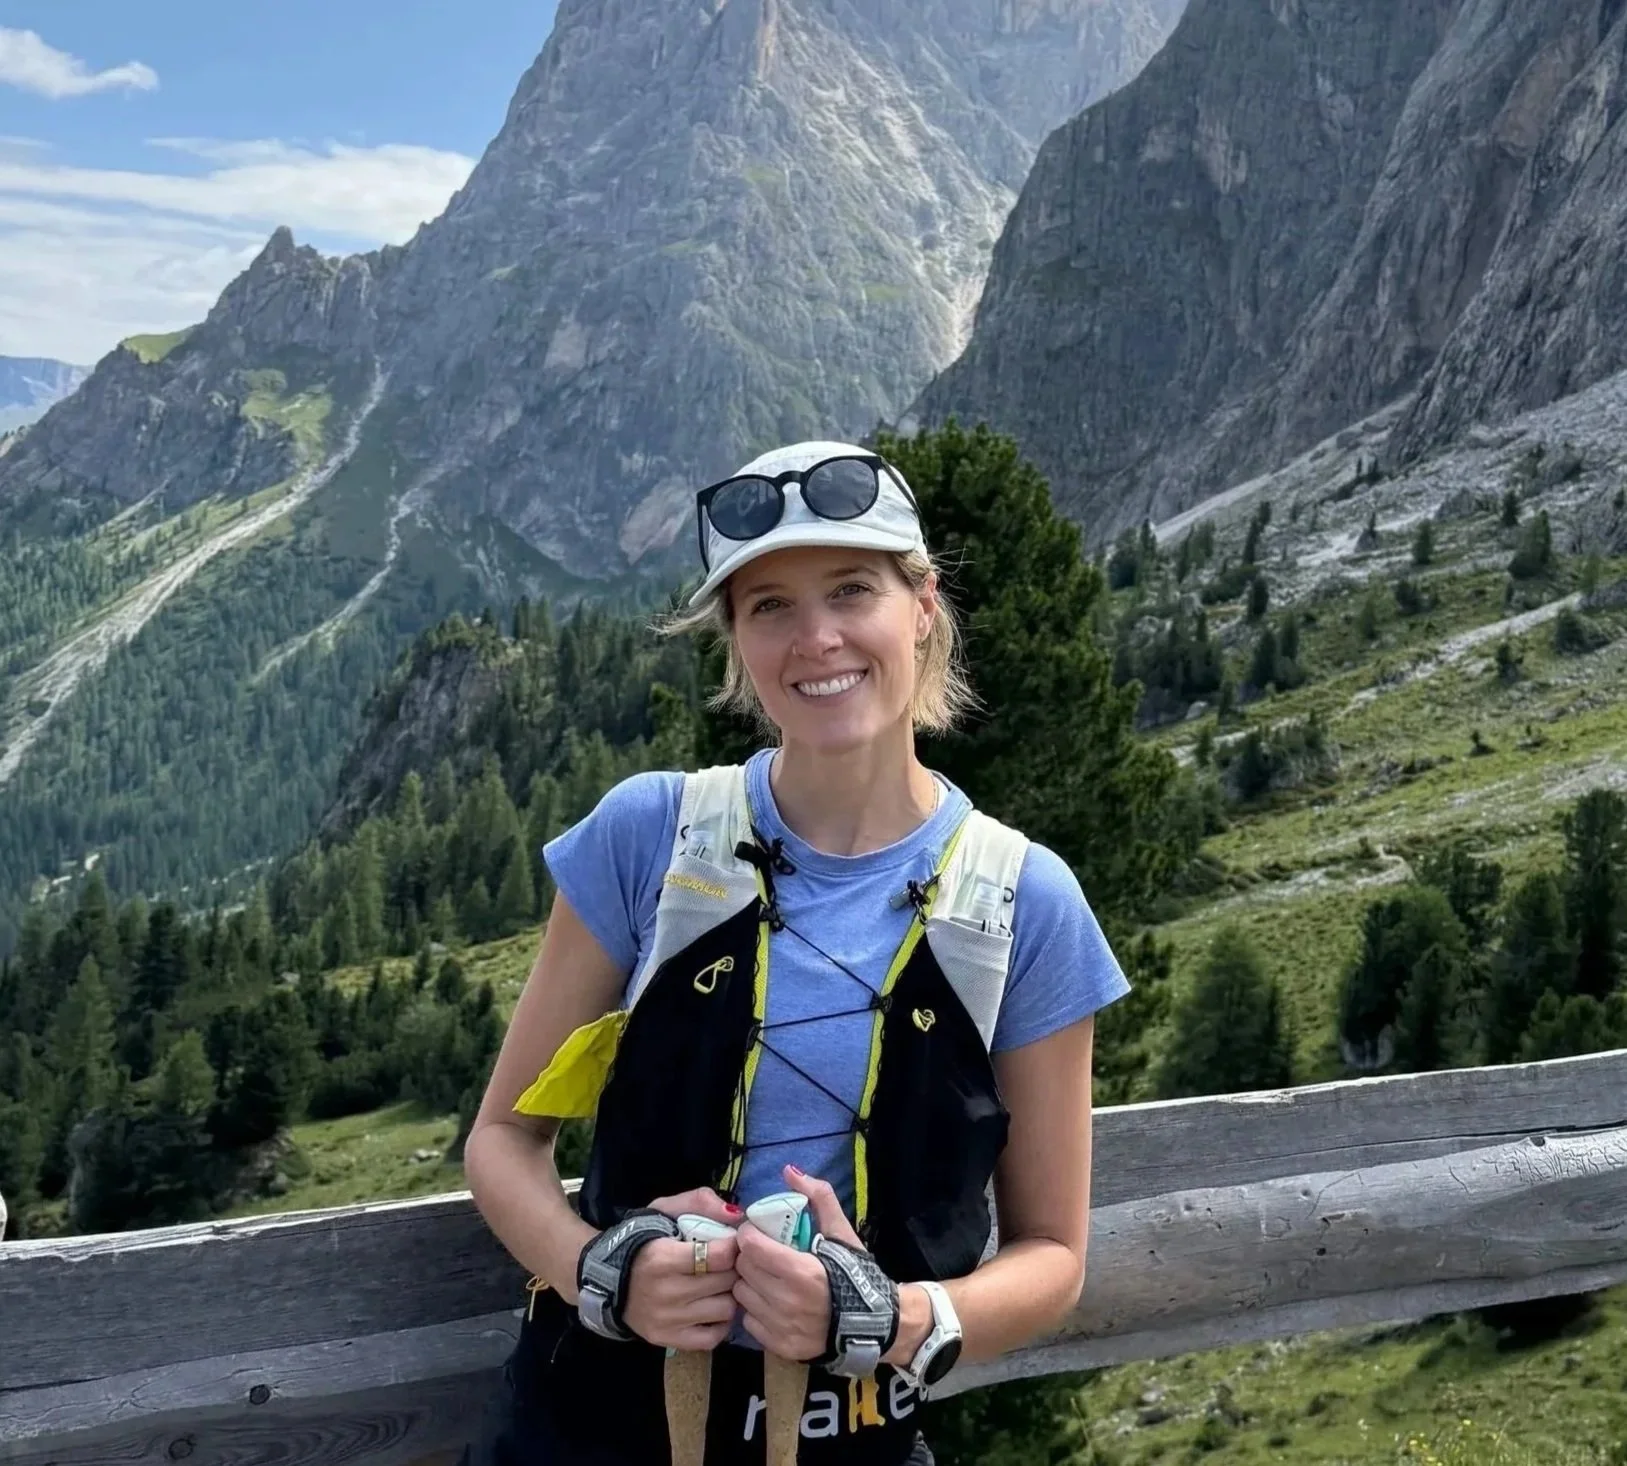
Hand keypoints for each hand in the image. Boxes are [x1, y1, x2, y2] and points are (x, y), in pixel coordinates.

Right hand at [620, 1187, 742, 1350]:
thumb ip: (700, 1202)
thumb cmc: (643, 1240)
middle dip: (733, 1269)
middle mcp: (665, 1293)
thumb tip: (737, 1215)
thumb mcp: (665, 1210)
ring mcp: (667, 1320)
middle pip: (726, 1282)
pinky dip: (720, 1323)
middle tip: (727, 1263)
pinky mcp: (668, 1340)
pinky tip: (712, 1306)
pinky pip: (713, 1338)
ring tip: (720, 1284)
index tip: (730, 1243)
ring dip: (728, 1295)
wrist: (607, 1279)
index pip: (719, 1256)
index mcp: (663, 1258)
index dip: (732, 1247)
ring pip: (725, 1310)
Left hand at [733, 1165, 863, 1360]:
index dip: (749, 1234)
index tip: (757, 1232)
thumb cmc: (855, 1274)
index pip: (750, 1246)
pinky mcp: (779, 1347)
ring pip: (742, 1295)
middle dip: (749, 1257)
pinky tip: (773, 1302)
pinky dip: (756, 1310)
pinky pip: (750, 1322)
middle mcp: (787, 1302)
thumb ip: (818, 1198)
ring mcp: (782, 1328)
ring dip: (750, 1283)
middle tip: (763, 1254)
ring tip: (767, 1278)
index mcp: (802, 1271)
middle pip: (743, 1269)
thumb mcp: (841, 1233)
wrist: (875, 1324)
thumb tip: (790, 1170)